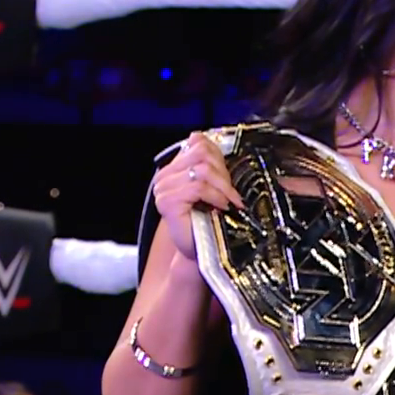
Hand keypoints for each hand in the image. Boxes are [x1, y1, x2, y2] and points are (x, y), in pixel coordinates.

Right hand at [150, 131, 244, 262]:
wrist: (203, 252)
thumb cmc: (209, 222)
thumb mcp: (213, 186)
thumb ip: (210, 164)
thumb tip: (212, 143)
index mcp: (174, 168)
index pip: (197, 142)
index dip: (218, 155)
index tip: (228, 176)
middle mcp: (164, 176)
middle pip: (201, 153)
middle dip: (223, 172)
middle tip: (232, 193)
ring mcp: (163, 189)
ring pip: (202, 169)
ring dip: (223, 185)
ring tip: (228, 201)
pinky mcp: (167, 203)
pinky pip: (198, 187)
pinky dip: (216, 196)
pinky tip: (221, 206)